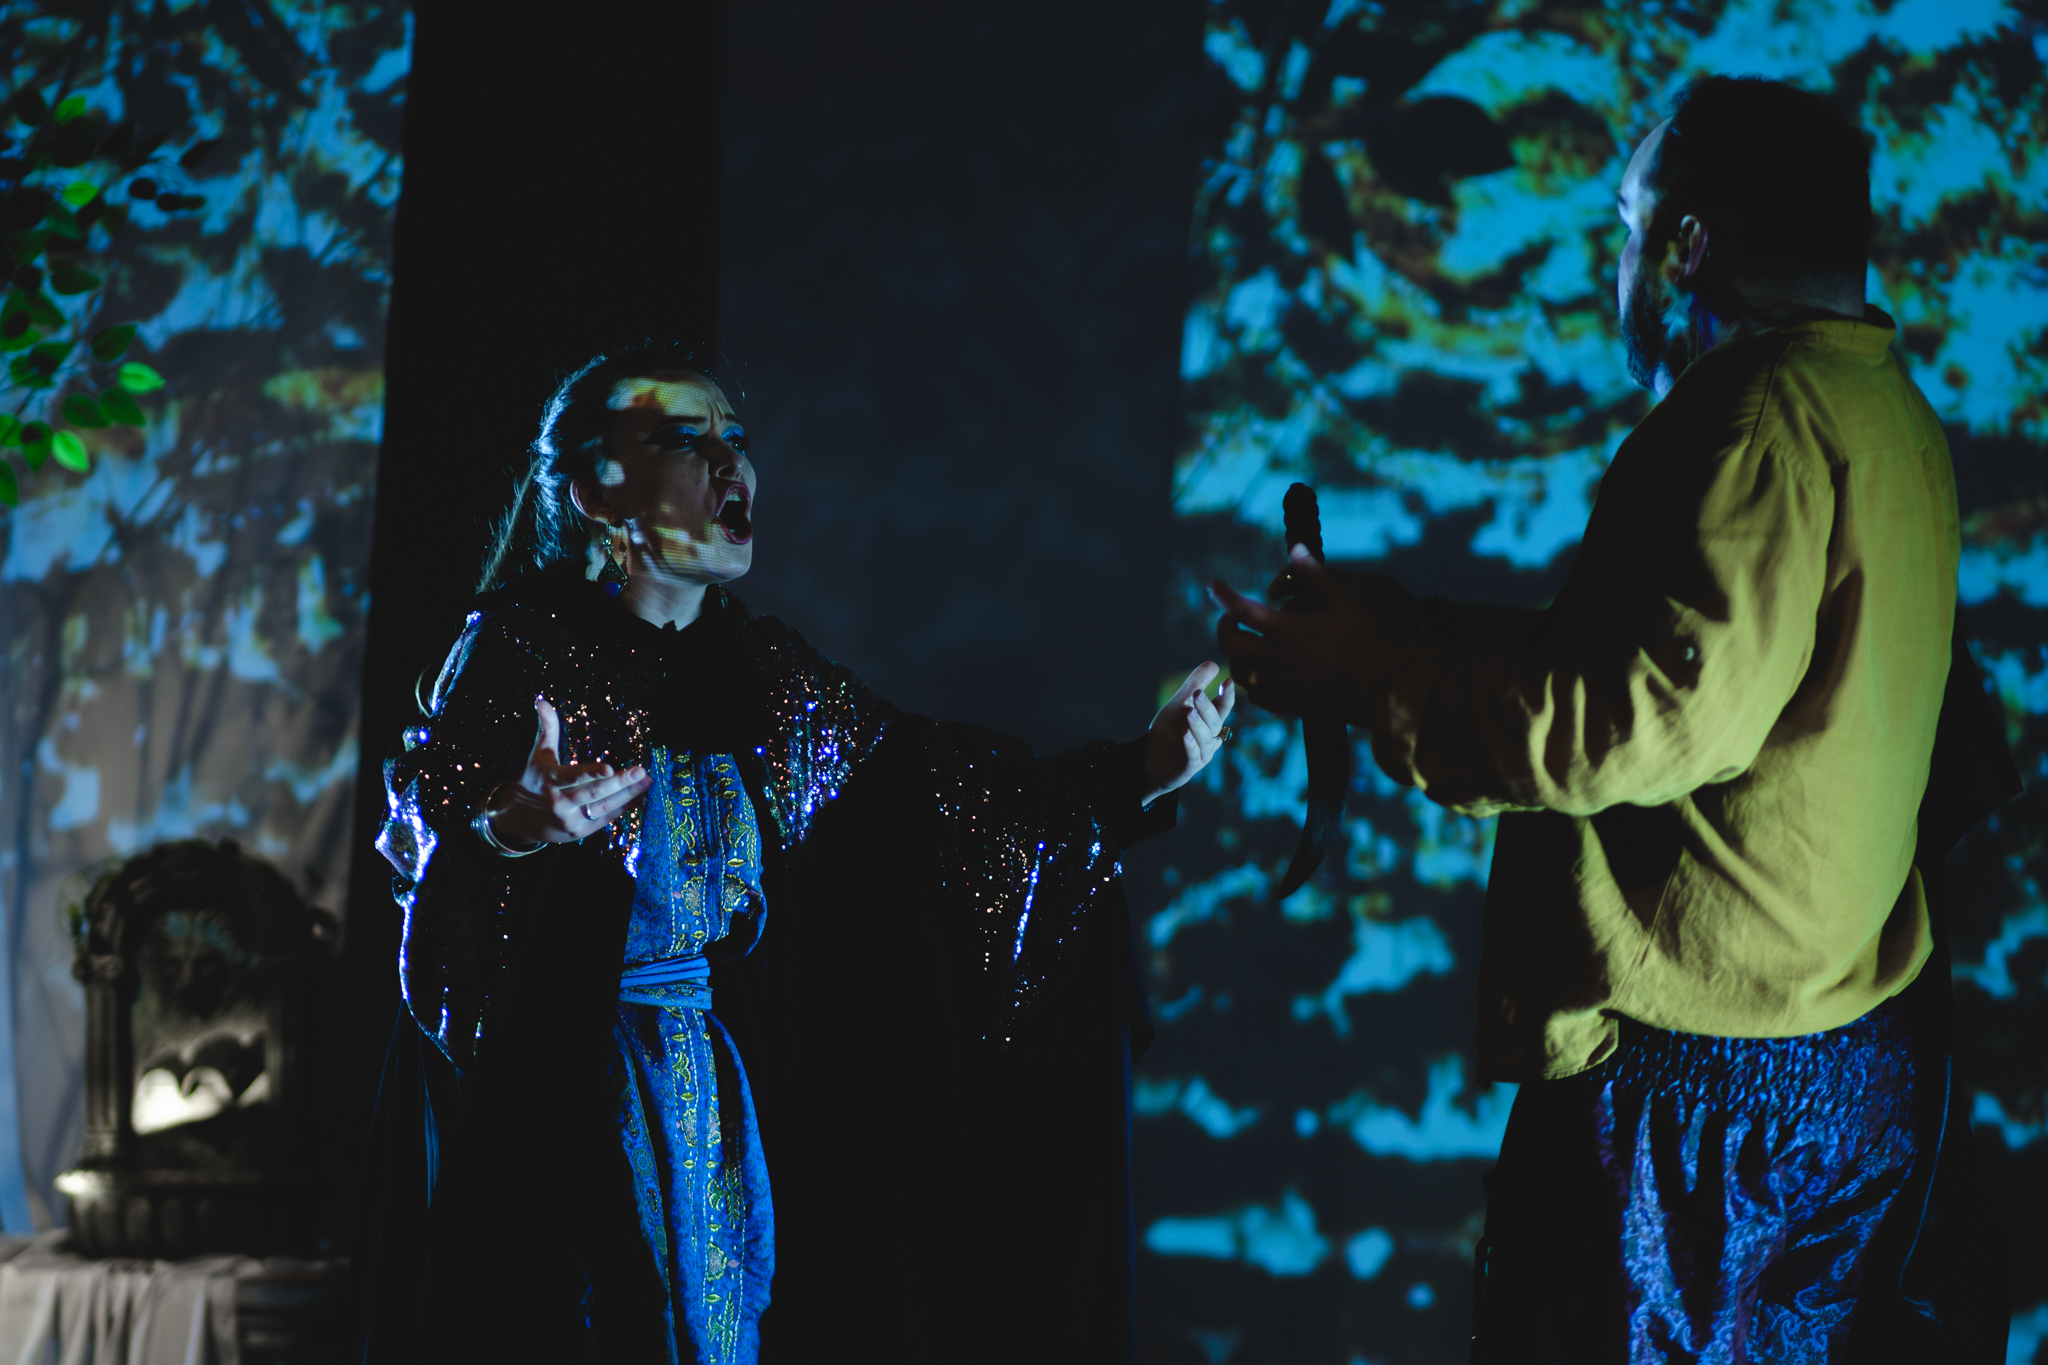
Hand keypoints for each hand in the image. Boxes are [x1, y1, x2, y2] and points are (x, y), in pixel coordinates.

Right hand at [485, 696, 652, 846]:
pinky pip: (605, 819)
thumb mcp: (538, 754)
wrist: (518, 819)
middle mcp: (560, 802)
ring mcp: (570, 819)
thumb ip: (547, 728)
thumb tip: (541, 700)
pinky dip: (623, 807)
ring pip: (603, 808)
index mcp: (550, 780)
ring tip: (647, 781)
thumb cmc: (534, 780)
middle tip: (641, 771)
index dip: (591, 773)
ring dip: (628, 795)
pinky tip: (639, 795)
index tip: (609, 768)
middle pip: (594, 793)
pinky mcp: (579, 832)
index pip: (573, 777)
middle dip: (620, 783)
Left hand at [1142, 662, 1236, 804]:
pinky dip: (1190, 746)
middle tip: (1197, 694)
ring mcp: (1200, 754)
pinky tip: (1185, 735)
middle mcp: (1209, 738)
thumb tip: (1213, 664)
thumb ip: (1195, 684)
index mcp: (1208, 722)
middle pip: (1214, 723)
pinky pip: (1193, 756)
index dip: (1226, 697)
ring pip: (1205, 740)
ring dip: (1198, 726)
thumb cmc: (1168, 731)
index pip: (1222, 708)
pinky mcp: (1188, 768)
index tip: (1227, 682)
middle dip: (1206, 708)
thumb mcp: (1179, 704)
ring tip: (1189, 713)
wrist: (1149, 761)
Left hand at [1211, 545, 1418, 716]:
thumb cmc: (1366, 638)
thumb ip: (1314, 574)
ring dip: (1236, 655)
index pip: (1240, 610)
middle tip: (1231, 618)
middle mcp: (1276, 659)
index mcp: (1286, 630)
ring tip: (1246, 645)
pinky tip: (1261, 672)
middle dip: (1224, 626)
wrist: (1385, 684)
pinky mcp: (1288, 705)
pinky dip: (1251, 682)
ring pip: (1238, 672)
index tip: (1213, 585)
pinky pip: (1255, 696)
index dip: (1222, 595)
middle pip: (1230, 643)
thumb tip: (1295, 547)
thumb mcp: (1342, 600)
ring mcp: (1279, 685)